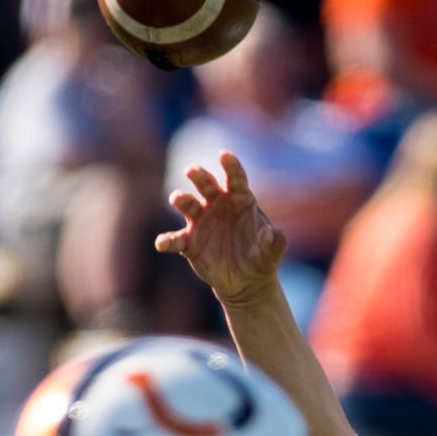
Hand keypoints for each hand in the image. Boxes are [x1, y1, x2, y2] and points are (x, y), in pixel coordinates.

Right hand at [155, 151, 287, 305]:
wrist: (245, 281)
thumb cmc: (261, 258)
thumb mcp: (272, 253)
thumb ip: (274, 242)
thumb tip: (270, 234)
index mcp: (240, 199)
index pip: (235, 178)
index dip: (231, 166)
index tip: (224, 155)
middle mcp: (217, 205)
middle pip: (206, 184)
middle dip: (199, 176)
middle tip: (191, 170)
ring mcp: (201, 222)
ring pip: (188, 205)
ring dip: (182, 200)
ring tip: (177, 198)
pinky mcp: (189, 242)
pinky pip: (176, 238)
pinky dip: (167, 240)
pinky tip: (162, 243)